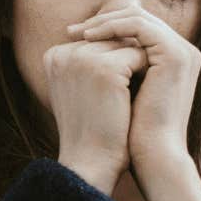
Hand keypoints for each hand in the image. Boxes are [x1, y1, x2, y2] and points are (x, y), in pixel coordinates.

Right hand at [43, 35, 146, 187]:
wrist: (91, 163)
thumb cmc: (92, 129)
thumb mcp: (81, 89)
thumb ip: (91, 61)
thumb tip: (124, 37)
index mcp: (54, 56)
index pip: (97, 40)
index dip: (114, 62)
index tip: (112, 90)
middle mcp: (63, 52)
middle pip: (112, 38)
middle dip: (126, 61)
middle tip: (127, 92)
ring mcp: (83, 58)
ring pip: (126, 44)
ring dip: (137, 66)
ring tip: (132, 94)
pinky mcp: (105, 69)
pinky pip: (138, 55)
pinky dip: (145, 73)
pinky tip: (138, 95)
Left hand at [69, 5, 200, 170]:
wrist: (153, 155)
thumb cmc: (132, 131)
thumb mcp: (120, 91)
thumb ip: (114, 66)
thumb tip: (83, 48)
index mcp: (172, 59)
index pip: (136, 27)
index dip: (105, 28)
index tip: (75, 36)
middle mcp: (182, 51)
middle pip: (137, 18)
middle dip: (102, 21)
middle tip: (72, 31)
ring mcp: (182, 51)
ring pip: (137, 18)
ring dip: (104, 22)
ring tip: (78, 34)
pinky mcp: (175, 56)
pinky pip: (140, 27)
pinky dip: (113, 28)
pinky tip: (90, 38)